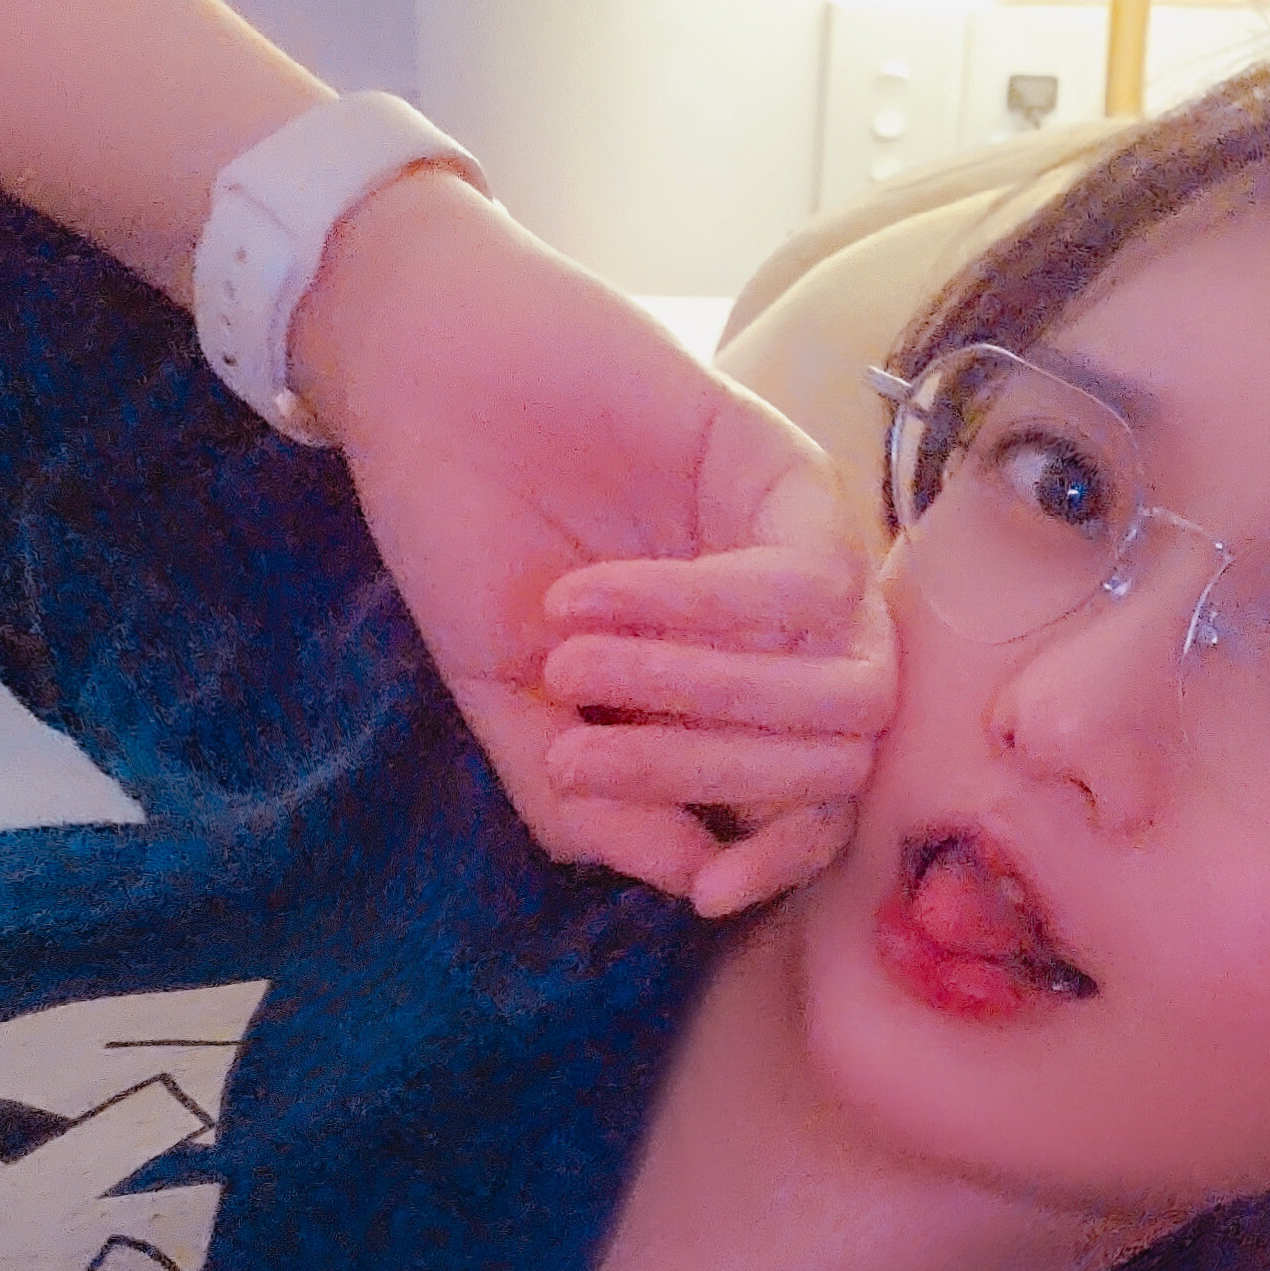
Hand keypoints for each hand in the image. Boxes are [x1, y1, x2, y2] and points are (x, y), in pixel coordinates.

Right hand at [292, 170, 890, 915]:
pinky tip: (593, 593)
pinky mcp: (786, 472)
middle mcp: (783, 633)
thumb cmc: (462, 531)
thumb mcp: (507, 700)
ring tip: (571, 668)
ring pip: (846, 682)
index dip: (783, 859)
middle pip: (843, 756)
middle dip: (716, 775)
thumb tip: (703, 886)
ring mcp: (794, 551)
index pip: (818, 803)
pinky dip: (700, 610)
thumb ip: (592, 802)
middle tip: (581, 752)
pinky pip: (809, 585)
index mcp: (727, 693)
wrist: (422, 381)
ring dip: (703, 699)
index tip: (710, 889)